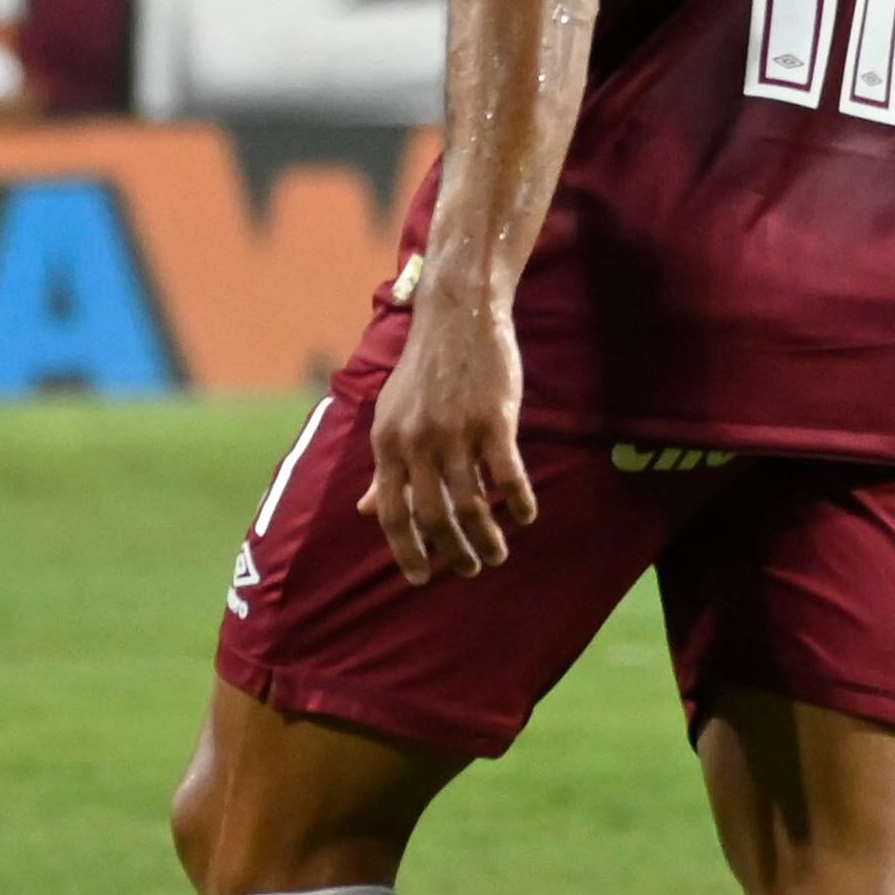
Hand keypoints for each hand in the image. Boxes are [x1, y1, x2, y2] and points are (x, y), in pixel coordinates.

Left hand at [361, 282, 536, 583]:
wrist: (458, 315)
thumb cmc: (426, 370)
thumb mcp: (393, 416)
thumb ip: (385, 467)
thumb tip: (367, 511)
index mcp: (388, 443)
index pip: (392, 514)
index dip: (406, 552)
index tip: (422, 578)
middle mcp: (417, 442)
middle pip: (433, 517)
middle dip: (452, 552)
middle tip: (471, 569)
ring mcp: (456, 431)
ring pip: (472, 503)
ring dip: (487, 537)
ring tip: (499, 553)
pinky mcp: (493, 419)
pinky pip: (507, 475)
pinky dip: (519, 502)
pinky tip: (527, 516)